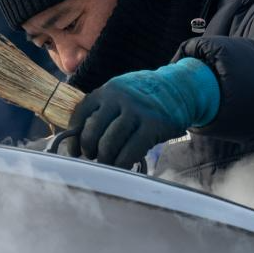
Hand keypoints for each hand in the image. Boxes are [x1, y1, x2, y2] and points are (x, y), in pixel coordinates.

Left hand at [67, 58, 219, 169]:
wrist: (179, 87)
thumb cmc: (142, 97)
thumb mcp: (119, 93)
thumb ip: (101, 109)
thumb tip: (77, 137)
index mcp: (106, 91)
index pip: (80, 115)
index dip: (74, 137)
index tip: (74, 151)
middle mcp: (118, 99)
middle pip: (93, 131)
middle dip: (88, 149)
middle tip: (92, 157)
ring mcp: (136, 112)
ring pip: (109, 143)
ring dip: (104, 159)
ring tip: (106, 163)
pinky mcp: (153, 126)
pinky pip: (131, 150)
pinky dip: (122, 162)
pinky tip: (122, 165)